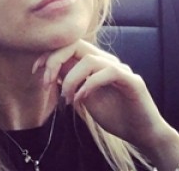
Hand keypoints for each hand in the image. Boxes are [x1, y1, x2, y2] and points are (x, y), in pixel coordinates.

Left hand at [33, 40, 178, 168]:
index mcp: (96, 64)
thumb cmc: (115, 116)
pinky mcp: (132, 81)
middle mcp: (108, 61)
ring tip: (66, 99)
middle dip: (55, 60)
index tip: (36, 71)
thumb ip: (72, 82)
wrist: (142, 133)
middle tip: (45, 82)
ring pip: (89, 59)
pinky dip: (89, 85)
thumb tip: (52, 70)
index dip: (50, 55)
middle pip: (77, 45)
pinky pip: (107, 73)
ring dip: (71, 79)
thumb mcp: (85, 98)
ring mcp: (121, 69)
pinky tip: (80, 99)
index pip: (70, 47)